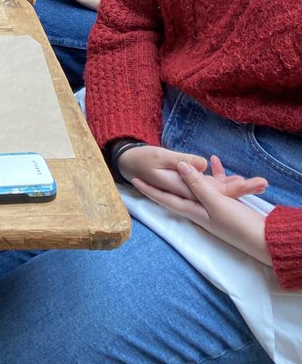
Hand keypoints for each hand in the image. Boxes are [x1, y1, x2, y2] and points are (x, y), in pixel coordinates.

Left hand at [132, 157, 270, 264]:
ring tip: (186, 158)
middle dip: (170, 178)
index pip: (165, 198)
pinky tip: (215, 162)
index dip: (150, 189)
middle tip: (156, 164)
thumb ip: (197, 185)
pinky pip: (215, 186)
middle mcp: (200, 210)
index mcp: (193, 211)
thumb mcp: (215, 203)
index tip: (134, 180)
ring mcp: (213, 208)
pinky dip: (214, 174)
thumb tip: (181, 167)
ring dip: (195, 172)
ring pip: (199, 185)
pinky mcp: (227, 206)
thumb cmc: (237, 225)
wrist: (264, 240)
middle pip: (180, 190)